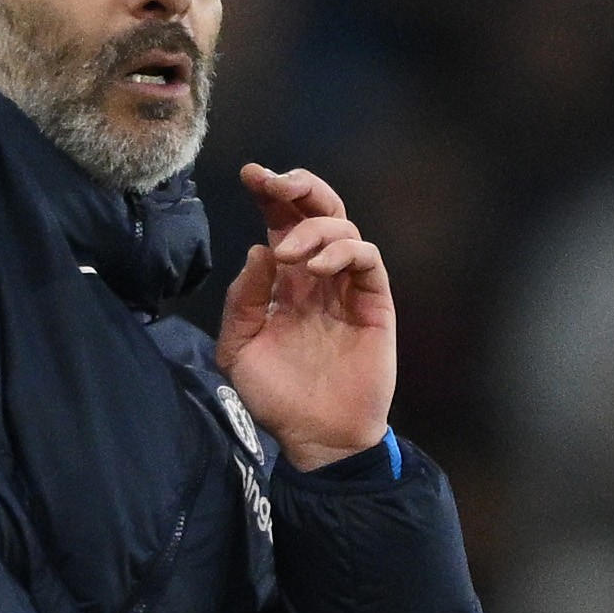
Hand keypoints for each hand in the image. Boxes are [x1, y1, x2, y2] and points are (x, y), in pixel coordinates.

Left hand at [216, 164, 396, 471]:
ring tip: (291, 257)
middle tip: (276, 184)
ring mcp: (348, 286)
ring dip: (314, 228)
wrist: (316, 438)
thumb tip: (259, 249)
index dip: (269, 192)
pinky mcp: (374, 303)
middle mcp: (317, 273)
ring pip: (344, 226)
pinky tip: (318, 269)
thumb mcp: (239, 349)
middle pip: (318, 209)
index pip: (279, 220)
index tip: (251, 174)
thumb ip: (243, 299)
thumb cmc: (276, 396)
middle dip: (299, 187)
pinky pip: (368, 258)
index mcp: (284, 277)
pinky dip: (344, 251)